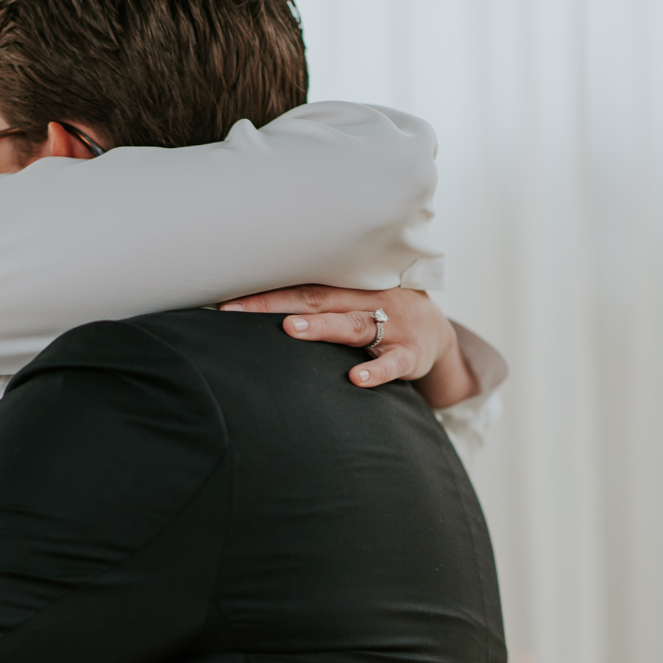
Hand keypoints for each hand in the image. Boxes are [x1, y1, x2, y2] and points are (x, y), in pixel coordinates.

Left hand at [219, 286, 480, 406]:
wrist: (438, 335)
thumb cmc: (379, 315)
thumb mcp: (351, 298)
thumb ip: (312, 298)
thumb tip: (249, 305)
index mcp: (349, 283)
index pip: (300, 282)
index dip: (263, 288)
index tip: (224, 297)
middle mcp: (368, 299)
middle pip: (318, 298)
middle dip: (275, 304)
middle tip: (238, 309)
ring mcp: (391, 326)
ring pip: (351, 325)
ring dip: (321, 327)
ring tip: (291, 329)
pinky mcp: (410, 354)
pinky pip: (392, 363)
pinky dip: (376, 372)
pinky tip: (356, 380)